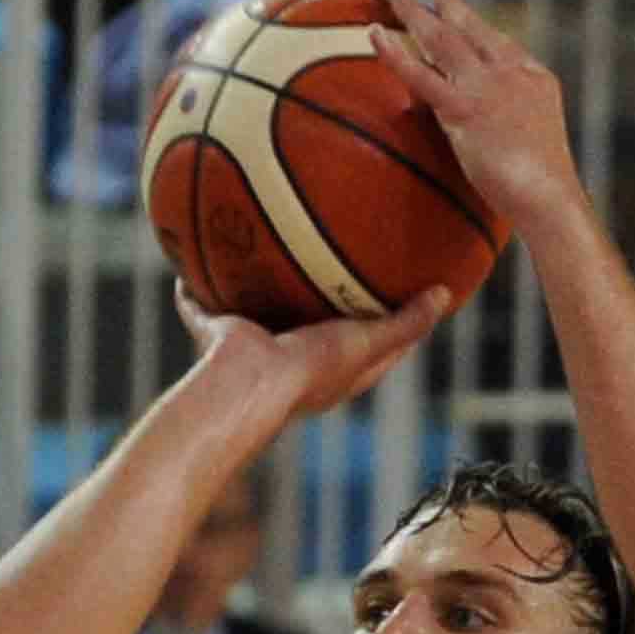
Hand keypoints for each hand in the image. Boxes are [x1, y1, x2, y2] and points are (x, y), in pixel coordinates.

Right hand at [177, 281, 452, 419]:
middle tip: (329, 258)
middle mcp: (291, 359)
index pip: (365, 343)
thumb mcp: (370, 343)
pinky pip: (201, 307)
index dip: (380, 319)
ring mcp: (253, 347)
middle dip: (315, 299)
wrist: (251, 382)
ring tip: (261, 250)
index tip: (393, 288)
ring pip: (256, 312)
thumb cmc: (313, 369)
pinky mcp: (218, 334)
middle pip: (308, 324)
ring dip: (256, 289)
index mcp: (331, 369)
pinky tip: (188, 262)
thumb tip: (446, 294)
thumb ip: (407, 323)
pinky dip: (193, 291)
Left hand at [371, 0, 583, 231]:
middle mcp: (510, 72)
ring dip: (414, 9)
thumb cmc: (543, 187)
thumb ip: (509, 124)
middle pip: (471, 25)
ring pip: (441, 37)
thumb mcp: (533, 143)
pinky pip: (420, 74)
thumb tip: (481, 132)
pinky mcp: (464, 109)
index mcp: (534, 78)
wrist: (550, 196)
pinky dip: (394, 52)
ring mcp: (486, 87)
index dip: (475, 23)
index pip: (498, 42)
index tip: (458, 8)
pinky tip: (374, 33)